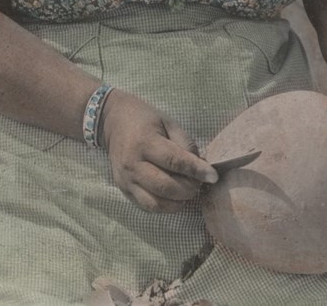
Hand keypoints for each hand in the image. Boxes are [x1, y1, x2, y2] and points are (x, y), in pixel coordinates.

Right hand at [99, 90, 218, 212]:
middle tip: (198, 182)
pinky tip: (174, 197)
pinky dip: (165, 206)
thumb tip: (202, 168)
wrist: (112, 121)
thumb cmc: (145, 120)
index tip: (213, 176)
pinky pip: (147, 206)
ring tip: (187, 191)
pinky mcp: (123, 189)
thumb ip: (185, 144)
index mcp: (144, 142)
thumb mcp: (168, 122)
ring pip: (156, 203)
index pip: (174, 161)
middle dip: (189, 188)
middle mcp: (132, 164)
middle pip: (166, 187)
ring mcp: (126, 179)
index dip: (196, 171)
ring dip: (178, 201)